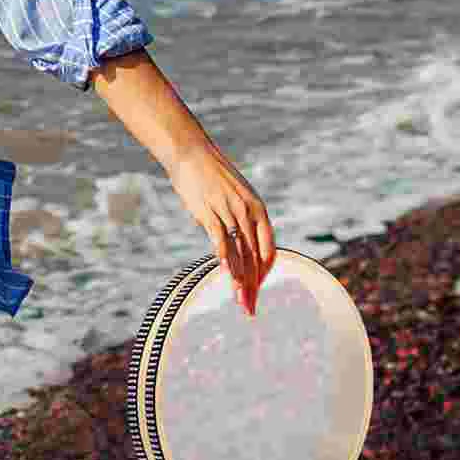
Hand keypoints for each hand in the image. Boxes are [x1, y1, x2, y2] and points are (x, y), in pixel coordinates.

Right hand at [163, 137, 275, 316]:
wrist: (191, 152)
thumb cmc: (211, 176)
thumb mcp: (235, 196)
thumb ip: (239, 219)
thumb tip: (236, 243)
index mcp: (258, 209)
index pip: (268, 249)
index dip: (265, 273)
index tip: (257, 290)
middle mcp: (247, 211)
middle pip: (254, 256)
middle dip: (253, 285)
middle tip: (250, 307)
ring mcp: (228, 210)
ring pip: (239, 251)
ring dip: (240, 278)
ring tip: (239, 299)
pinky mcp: (209, 210)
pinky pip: (220, 238)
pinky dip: (224, 256)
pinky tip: (225, 273)